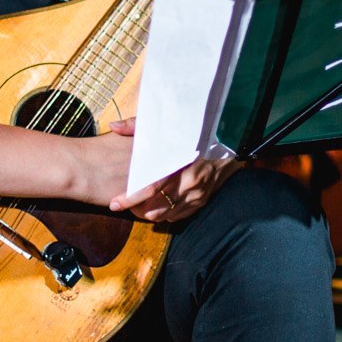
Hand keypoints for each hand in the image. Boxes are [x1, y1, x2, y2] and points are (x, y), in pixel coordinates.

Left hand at [104, 119, 241, 223]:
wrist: (227, 142)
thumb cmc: (193, 133)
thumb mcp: (167, 126)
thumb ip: (138, 125)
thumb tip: (114, 126)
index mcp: (179, 162)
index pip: (151, 187)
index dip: (130, 198)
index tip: (115, 203)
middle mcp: (189, 182)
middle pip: (155, 208)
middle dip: (137, 209)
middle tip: (125, 203)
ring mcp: (197, 194)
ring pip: (164, 215)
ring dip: (149, 213)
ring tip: (138, 205)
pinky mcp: (202, 201)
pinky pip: (177, 216)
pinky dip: (164, 213)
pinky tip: (157, 205)